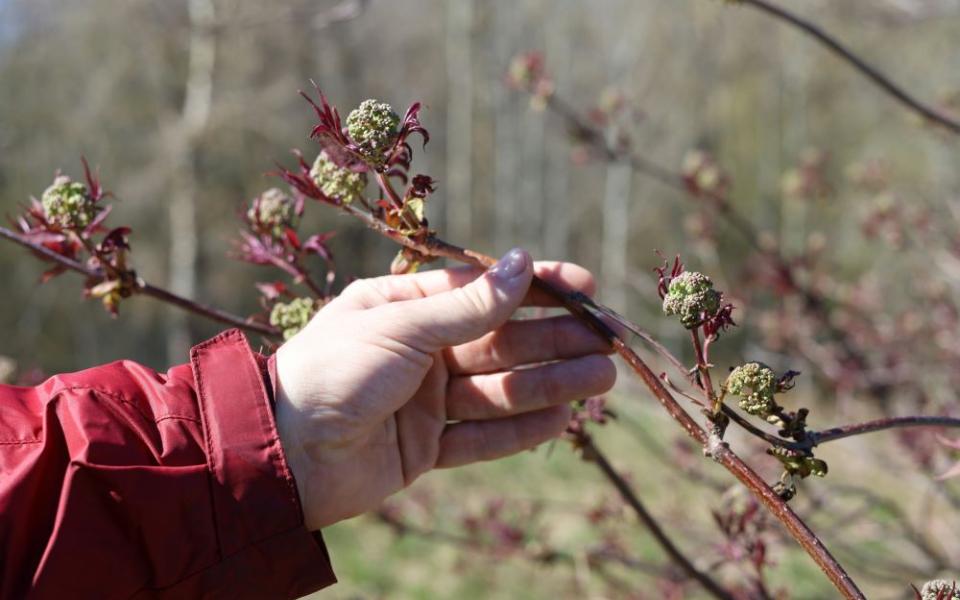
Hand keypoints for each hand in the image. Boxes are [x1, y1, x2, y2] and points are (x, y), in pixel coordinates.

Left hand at [273, 249, 616, 529]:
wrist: (285, 454)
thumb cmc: (333, 371)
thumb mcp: (401, 325)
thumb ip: (468, 305)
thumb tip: (522, 263)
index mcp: (405, 306)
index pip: (483, 291)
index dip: (535, 288)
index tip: (585, 288)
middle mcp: (419, 351)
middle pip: (501, 342)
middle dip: (555, 342)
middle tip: (609, 343)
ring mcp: (425, 401)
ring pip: (500, 388)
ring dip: (551, 384)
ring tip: (602, 379)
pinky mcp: (426, 447)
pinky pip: (483, 436)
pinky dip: (521, 429)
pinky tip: (562, 419)